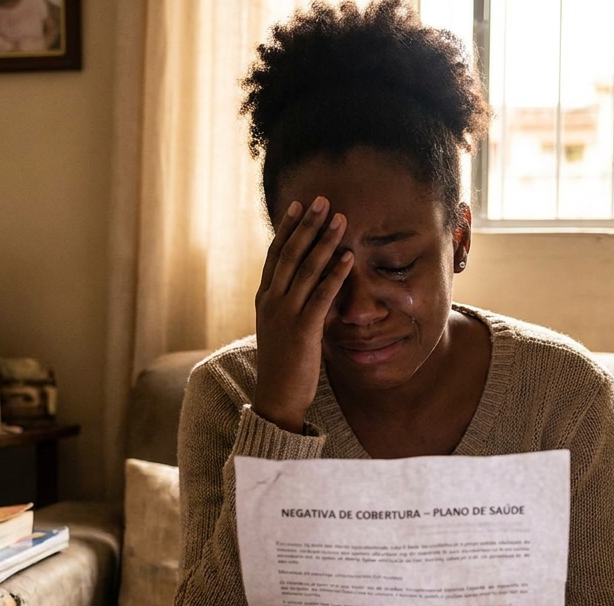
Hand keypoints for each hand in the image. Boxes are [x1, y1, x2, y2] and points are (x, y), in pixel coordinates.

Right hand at [252, 196, 353, 432]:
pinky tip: (348, 257)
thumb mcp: (282, 328)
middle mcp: (271, 301)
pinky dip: (335, 274)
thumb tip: (309, 286)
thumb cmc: (284, 364)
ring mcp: (285, 314)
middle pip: (290, 254)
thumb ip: (292, 305)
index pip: (275, 256)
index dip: (286, 229)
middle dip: (307, 225)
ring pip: (306, 269)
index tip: (296, 205)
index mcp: (265, 299)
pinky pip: (321, 295)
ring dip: (324, 242)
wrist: (276, 397)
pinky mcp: (303, 330)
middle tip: (321, 200)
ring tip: (340, 219)